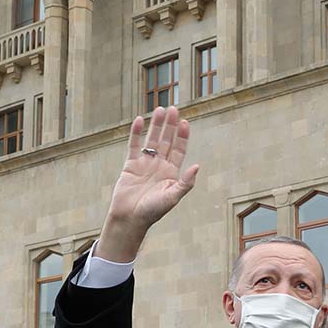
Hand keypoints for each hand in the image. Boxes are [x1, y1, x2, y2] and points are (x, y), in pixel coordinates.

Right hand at [95, 106, 199, 262]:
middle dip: (171, 125)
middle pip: (167, 141)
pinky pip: (134, 145)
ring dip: (157, 125)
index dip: (182, 136)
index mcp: (171, 173)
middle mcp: (159, 166)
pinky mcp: (130, 164)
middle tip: (174, 108)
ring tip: (161, 109)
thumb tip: (197, 166)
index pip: (179, 150)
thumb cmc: (153, 211)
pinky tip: (140, 120)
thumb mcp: (172, 197)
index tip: (185, 122)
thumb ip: (185, 182)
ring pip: (152, 140)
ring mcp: (145, 164)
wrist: (130, 218)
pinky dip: (137, 133)